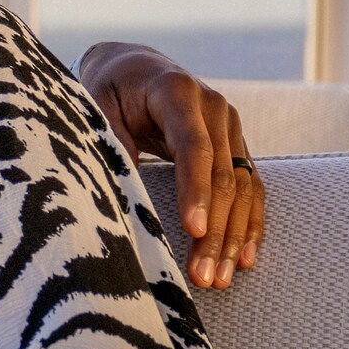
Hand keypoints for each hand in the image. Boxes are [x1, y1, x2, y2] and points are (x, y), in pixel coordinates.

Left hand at [77, 42, 265, 289]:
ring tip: (218, 280)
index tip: (193, 231)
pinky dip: (248, 226)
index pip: (193, 146)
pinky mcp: (237, 148)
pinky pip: (251, 191)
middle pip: (223, 176)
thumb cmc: (108, 91)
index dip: (194, 190)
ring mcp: (232, 129)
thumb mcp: (96, 106)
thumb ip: (110, 142)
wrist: (136, 68)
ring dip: (233, 237)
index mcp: (177, 92)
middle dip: (215, 229)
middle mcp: (215, 108)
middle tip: (203, 276)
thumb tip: (120, 191)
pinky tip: (244, 260)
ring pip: (243, 189)